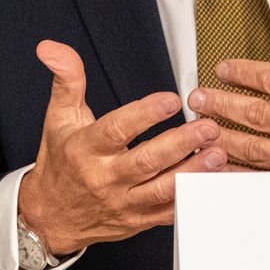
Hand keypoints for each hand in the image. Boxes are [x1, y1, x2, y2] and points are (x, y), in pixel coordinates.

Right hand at [17, 41, 226, 255]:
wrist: (51, 217)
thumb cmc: (60, 163)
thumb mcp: (59, 118)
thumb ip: (67, 79)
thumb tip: (52, 48)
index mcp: (85, 150)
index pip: (117, 131)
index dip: (145, 115)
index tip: (172, 100)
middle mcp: (105, 178)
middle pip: (147, 161)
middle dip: (181, 144)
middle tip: (208, 127)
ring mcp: (123, 203)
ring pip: (162, 190)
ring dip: (193, 171)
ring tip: (219, 154)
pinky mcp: (137, 221)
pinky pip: (168, 212)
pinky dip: (192, 197)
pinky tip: (212, 180)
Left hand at [187, 2, 269, 171]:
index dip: (245, 72)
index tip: (223, 66)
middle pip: (256, 115)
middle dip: (222, 104)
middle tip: (197, 97)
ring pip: (254, 148)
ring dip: (223, 136)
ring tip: (199, 128)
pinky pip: (265, 177)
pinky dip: (239, 173)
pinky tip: (219, 168)